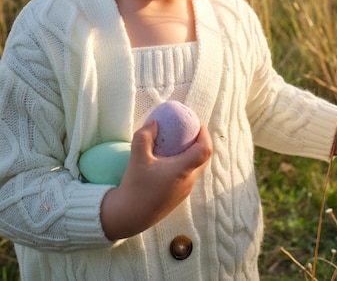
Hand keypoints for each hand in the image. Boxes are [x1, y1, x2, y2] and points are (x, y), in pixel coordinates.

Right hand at [100, 120, 211, 239]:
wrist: (128, 217)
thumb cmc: (135, 186)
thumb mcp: (137, 157)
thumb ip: (145, 136)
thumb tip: (154, 122)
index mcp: (182, 170)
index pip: (204, 151)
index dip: (205, 136)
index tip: (199, 126)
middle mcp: (188, 182)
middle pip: (203, 159)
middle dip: (199, 144)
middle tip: (188, 132)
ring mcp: (184, 192)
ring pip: (195, 169)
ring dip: (191, 155)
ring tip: (178, 145)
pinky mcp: (177, 198)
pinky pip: (187, 177)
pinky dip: (184, 165)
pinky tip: (168, 162)